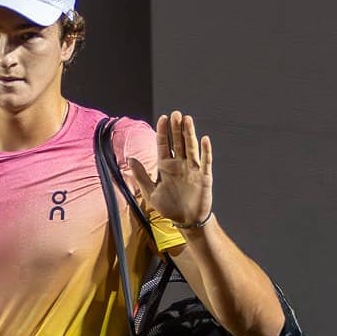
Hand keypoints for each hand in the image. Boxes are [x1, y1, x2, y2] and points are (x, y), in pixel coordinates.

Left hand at [126, 110, 212, 228]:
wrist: (186, 221)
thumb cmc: (169, 207)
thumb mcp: (151, 193)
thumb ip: (141, 176)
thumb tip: (130, 159)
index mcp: (166, 166)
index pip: (164, 145)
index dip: (163, 132)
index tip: (163, 118)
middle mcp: (179, 164)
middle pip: (178, 142)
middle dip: (176, 128)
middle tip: (176, 114)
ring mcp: (193, 169)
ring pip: (191, 147)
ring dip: (190, 134)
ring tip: (187, 119)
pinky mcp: (204, 176)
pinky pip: (205, 161)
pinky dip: (206, 151)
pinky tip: (204, 139)